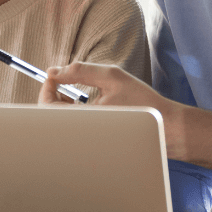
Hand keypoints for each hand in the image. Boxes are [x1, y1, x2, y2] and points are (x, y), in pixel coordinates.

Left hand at [39, 62, 188, 158]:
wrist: (165, 127)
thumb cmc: (142, 102)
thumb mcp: (112, 76)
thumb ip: (80, 71)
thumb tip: (54, 71)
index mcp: (84, 118)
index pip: (47, 107)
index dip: (45, 88)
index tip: (53, 76)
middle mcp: (83, 132)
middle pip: (50, 117)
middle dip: (53, 95)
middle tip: (63, 82)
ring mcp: (89, 138)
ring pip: (62, 122)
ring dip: (63, 104)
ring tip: (78, 91)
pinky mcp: (95, 141)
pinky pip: (74, 127)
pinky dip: (74, 112)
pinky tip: (88, 103)